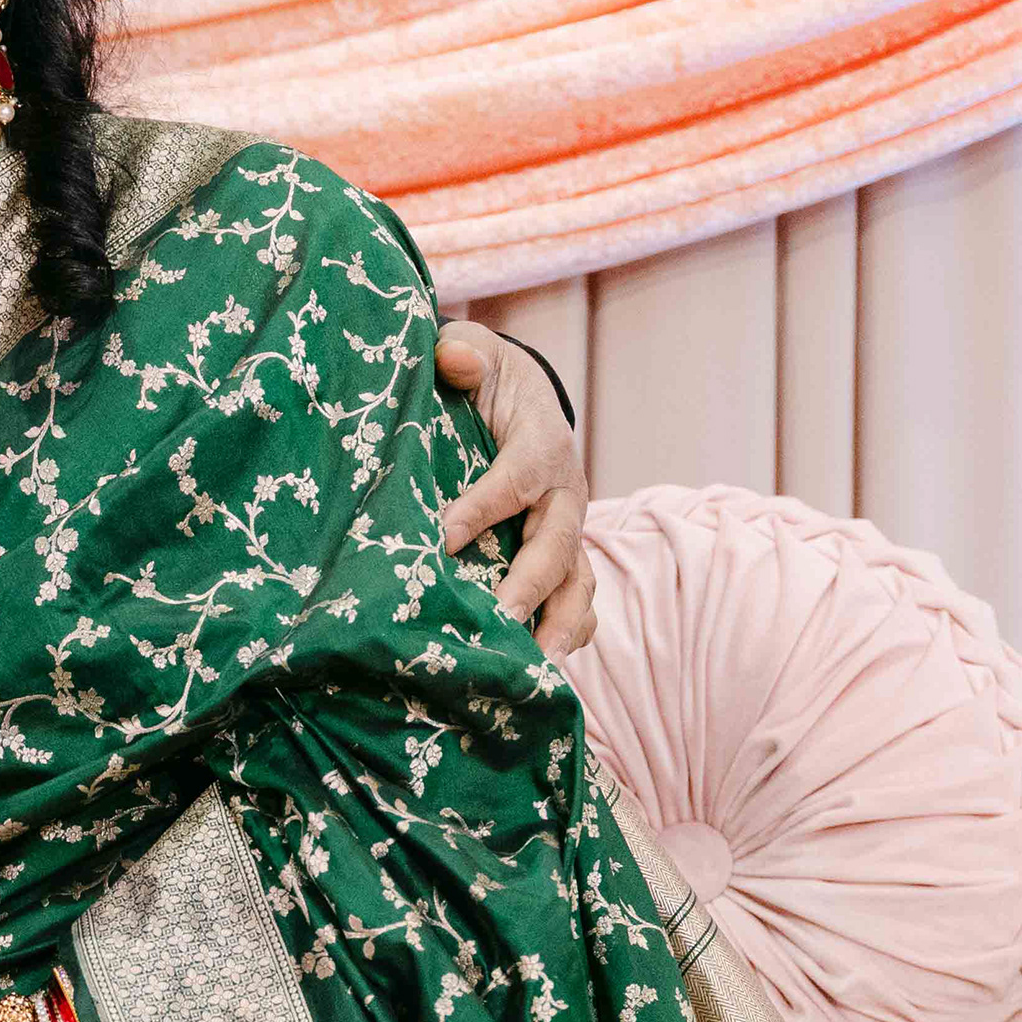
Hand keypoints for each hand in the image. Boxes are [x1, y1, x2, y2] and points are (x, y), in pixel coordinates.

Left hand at [433, 320, 597, 654]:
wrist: (514, 397)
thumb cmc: (485, 378)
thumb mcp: (472, 350)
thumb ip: (461, 352)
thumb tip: (454, 360)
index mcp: (543, 441)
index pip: (518, 478)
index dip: (485, 506)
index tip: (444, 537)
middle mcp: (565, 492)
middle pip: (556, 545)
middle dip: (530, 585)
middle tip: (499, 621)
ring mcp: (566, 531)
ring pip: (576, 584)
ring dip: (559, 626)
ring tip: (534, 670)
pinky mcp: (561, 558)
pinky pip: (574, 601)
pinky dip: (562, 634)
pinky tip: (535, 671)